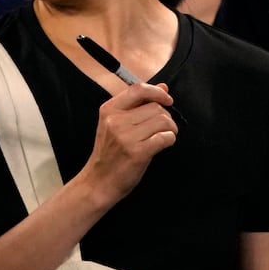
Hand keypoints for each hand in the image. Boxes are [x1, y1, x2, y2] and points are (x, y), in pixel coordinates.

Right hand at [75, 81, 177, 205]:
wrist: (98, 182)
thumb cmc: (109, 154)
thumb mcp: (116, 125)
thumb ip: (138, 105)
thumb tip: (164, 87)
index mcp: (109, 110)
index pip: (138, 89)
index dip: (157, 92)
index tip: (167, 100)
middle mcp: (116, 120)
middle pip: (155, 107)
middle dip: (166, 116)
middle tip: (163, 128)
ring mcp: (126, 137)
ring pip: (163, 120)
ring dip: (170, 129)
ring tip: (164, 136)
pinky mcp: (137, 152)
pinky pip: (165, 137)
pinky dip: (169, 140)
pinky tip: (163, 144)